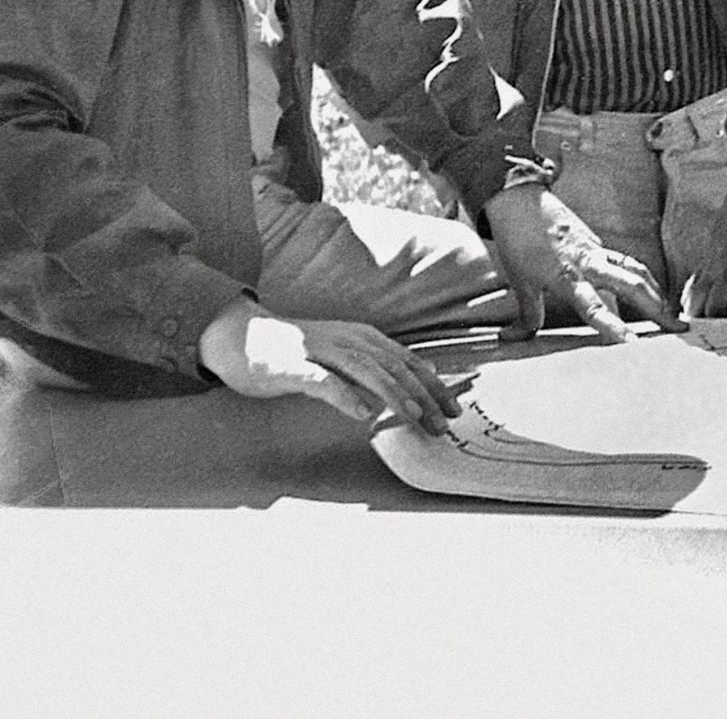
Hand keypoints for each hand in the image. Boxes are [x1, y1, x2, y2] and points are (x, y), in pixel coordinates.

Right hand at [197, 300, 462, 433]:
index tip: (455, 410)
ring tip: (415, 415)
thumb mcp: (340, 355)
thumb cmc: (295, 352)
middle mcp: (348, 340)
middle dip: (424, 394)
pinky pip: (322, 380)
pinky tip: (362, 412)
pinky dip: (345, 394)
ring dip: (394, 393)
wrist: (239, 335)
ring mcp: (320, 351)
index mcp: (363, 338)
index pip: (408, 361)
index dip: (435, 384)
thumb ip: (373, 367)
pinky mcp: (293, 366)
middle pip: (395, 367)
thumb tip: (412, 384)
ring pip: (366, 371)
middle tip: (444, 423)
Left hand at [482, 184, 680, 342]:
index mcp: (565, 276)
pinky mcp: (599, 243)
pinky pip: (626, 262)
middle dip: (656, 306)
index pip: (594, 307)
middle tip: (677, 327)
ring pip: (635, 270)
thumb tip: (516, 338)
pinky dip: (642, 277)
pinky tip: (651, 290)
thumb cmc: (517, 242)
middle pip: (630, 284)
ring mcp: (596, 250)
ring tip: (671, 313)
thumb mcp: (520, 282)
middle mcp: (588, 263)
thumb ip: (528, 313)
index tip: (632, 344)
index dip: (614, 326)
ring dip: (656, 291)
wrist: (520, 201)